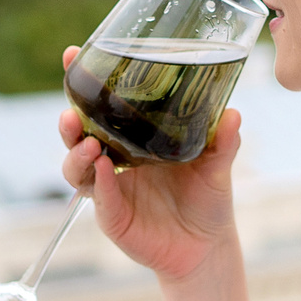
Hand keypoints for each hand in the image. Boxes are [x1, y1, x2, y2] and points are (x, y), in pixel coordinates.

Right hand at [60, 46, 241, 282]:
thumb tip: (232, 113)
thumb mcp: (217, 163)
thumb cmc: (206, 197)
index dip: (81, 82)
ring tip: (90, 144)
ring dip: (77, 153)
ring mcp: (109, 189)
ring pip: (77, 168)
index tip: (72, 55)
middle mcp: (113, 159)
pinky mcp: (112, 216)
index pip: (98, 105)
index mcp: (131, 137)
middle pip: (76, 135)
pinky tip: (106, 170)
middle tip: (71, 112)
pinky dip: (101, 183)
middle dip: (68, 120)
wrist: (207, 245)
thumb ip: (223, 140)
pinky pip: (100, 197)